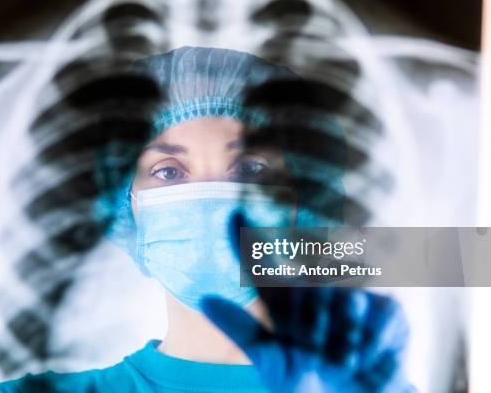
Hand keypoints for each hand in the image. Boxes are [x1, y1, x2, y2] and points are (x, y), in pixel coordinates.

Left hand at [201, 216, 411, 392]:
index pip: (261, 265)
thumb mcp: (269, 360)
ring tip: (341, 360)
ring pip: (346, 299)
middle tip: (316, 349)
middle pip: (310, 285)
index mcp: (284, 303)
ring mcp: (352, 297)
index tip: (233, 213)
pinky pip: (378, 315)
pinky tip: (363, 362)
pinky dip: (369, 345)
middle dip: (312, 320)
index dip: (245, 238)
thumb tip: (203, 299)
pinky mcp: (386, 310)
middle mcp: (316, 292)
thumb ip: (238, 329)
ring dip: (343, 335)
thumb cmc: (305, 382)